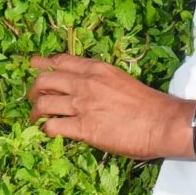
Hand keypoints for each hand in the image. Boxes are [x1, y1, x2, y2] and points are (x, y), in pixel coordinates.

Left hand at [30, 56, 188, 159]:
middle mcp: (85, 83)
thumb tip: (86, 91)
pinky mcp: (83, 128)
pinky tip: (45, 133)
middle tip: (32, 98)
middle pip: (45, 80)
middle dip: (34, 89)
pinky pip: (52, 127)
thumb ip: (100, 82)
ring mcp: (82, 105)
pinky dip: (44, 130)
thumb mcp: (121, 80)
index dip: (43, 64)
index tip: (35, 67)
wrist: (163, 122)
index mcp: (96, 69)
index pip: (61, 61)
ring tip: (34, 118)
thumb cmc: (149, 105)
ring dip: (34, 112)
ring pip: (43, 103)